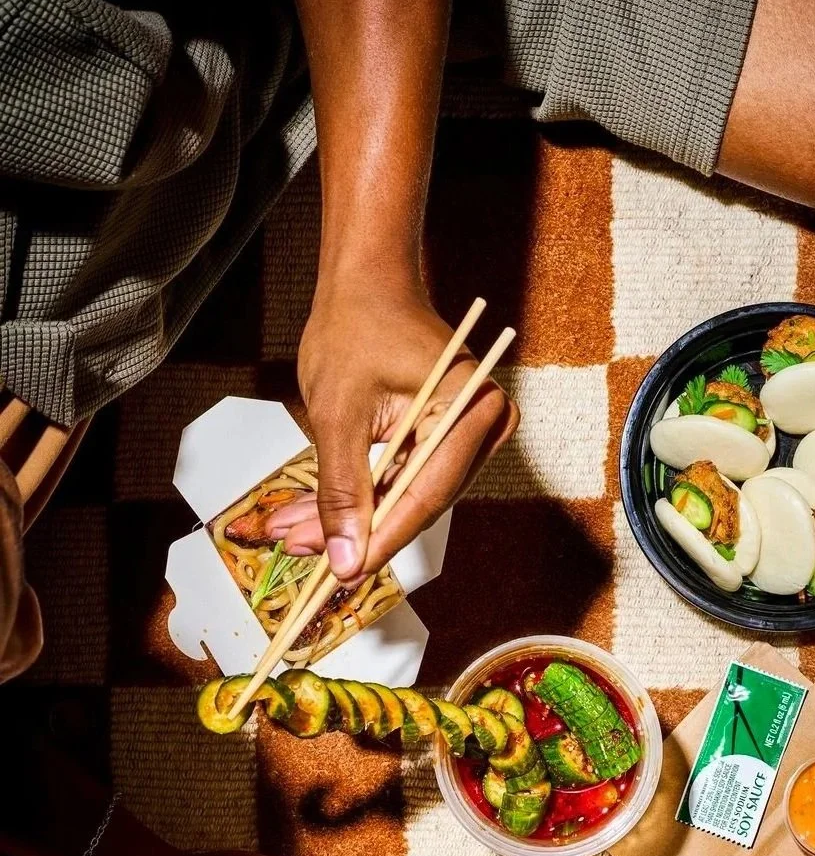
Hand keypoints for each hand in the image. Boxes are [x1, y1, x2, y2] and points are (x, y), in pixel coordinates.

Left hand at [286, 285, 517, 580]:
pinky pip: (399, 482)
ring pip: (402, 499)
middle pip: (416, 503)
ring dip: (348, 518)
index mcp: (470, 409)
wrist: (367, 281)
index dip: (381, 539)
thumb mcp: (338, 412)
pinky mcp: (441, 441)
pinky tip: (311, 516)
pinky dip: (356, 497)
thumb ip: (342, 489)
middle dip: (355, 531)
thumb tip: (343, 559)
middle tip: (301, 552)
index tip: (342, 574)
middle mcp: (482, 427)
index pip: (426, 495)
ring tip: (291, 534)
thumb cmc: (357, 324)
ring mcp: (465, 436)